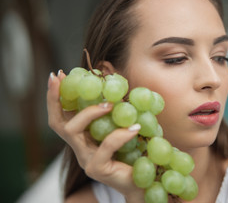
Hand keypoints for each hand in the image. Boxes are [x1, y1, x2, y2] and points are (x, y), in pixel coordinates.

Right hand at [47, 71, 144, 201]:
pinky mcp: (97, 169)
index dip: (56, 97)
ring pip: (73, 131)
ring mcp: (86, 159)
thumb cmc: (134, 153)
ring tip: (110, 104)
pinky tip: (136, 127)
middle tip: (61, 79)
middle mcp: (80, 148)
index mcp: (83, 138)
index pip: (63, 117)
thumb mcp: (122, 128)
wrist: (143, 181)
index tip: (57, 75)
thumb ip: (116, 113)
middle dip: (55, 99)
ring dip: (90, 112)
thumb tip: (118, 86)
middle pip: (57, 124)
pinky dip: (121, 134)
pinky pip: (105, 146)